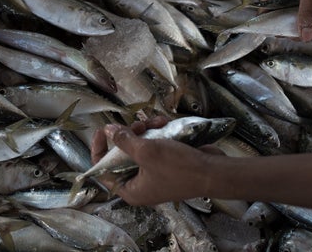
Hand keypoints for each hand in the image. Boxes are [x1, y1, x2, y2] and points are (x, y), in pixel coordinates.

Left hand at [90, 117, 223, 205]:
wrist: (212, 172)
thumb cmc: (178, 167)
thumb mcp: (146, 152)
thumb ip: (124, 141)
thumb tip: (108, 130)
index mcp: (130, 190)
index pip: (102, 171)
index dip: (99, 150)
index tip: (102, 130)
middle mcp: (139, 184)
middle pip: (122, 155)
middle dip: (129, 135)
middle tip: (138, 124)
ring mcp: (153, 174)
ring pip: (139, 146)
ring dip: (146, 130)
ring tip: (157, 121)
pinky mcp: (166, 164)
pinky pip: (154, 146)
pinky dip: (157, 134)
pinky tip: (165, 123)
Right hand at [261, 0, 311, 41]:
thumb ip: (308, 12)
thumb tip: (305, 37)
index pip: (266, 9)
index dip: (272, 24)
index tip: (284, 35)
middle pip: (281, 15)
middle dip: (291, 27)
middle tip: (302, 35)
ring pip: (297, 16)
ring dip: (304, 25)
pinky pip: (309, 14)